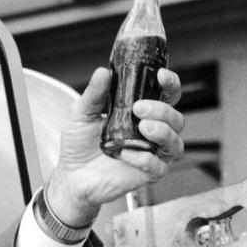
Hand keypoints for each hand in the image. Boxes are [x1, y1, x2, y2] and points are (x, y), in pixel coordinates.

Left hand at [42, 66, 184, 226]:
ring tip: (142, 128)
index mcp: (142, 112)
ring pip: (175, 142)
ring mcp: (151, 153)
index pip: (168, 95)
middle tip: (139, 108)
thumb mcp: (82, 113)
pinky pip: (158, 167)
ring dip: (163, 132)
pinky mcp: (146, 174)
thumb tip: (103, 72)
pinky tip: (127, 154)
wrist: (70, 174)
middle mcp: (152, 132)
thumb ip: (94, 93)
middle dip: (162, 110)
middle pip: (176, 118)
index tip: (161, 75)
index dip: (171, 84)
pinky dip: (146, 159)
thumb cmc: (80, 143)